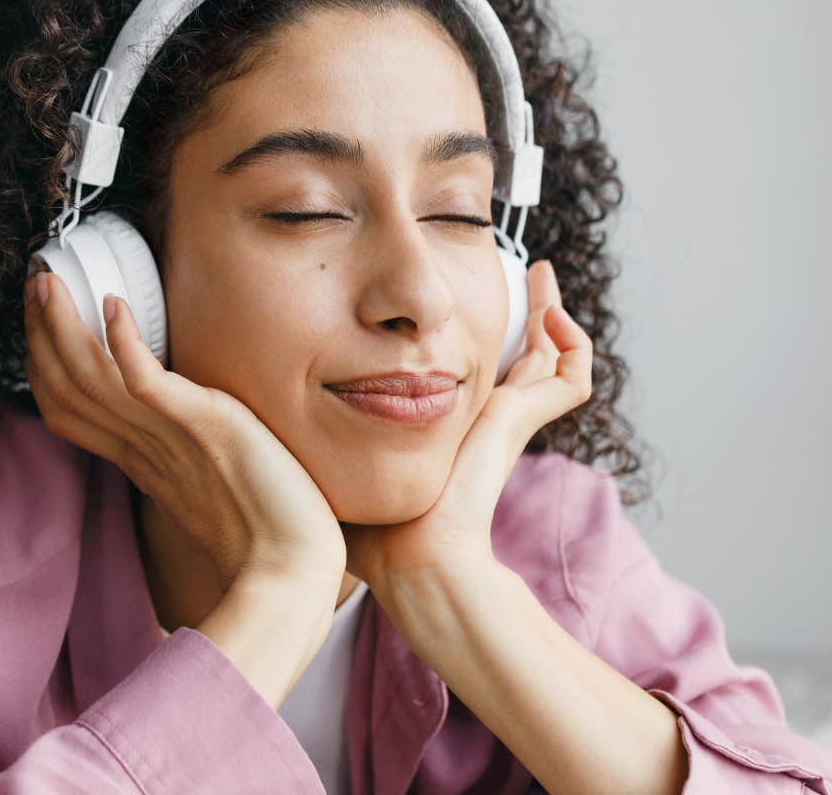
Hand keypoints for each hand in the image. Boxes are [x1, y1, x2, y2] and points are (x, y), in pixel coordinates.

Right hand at [22, 269, 345, 590]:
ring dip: (66, 326)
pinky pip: (149, 383)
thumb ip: (180, 453)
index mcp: (137, 460)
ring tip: (53, 283)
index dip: (43, 362)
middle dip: (42, 332)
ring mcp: (169, 436)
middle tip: (36, 281)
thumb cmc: (264, 535)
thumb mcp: (207, 480)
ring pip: (91, 378)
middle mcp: (142, 447)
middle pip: (66, 387)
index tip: (40, 318)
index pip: (65, 409)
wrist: (294, 569)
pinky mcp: (205, 425)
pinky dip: (126, 345)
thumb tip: (176, 434)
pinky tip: (115, 306)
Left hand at [340, 259, 592, 586]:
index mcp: (448, 426)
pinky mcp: (519, 422)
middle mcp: (484, 418)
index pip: (472, 372)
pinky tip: (550, 312)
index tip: (459, 304)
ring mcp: (508, 419)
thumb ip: (316, 439)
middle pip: (524, 357)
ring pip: (554, 359)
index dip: (474, 337)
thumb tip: (257, 418)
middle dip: (528, 314)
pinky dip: (573, 344)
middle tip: (529, 272)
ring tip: (542, 274)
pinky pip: (570, 380)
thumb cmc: (370, 529)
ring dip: (554, 315)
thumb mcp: (341, 463)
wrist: (410, 559)